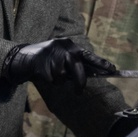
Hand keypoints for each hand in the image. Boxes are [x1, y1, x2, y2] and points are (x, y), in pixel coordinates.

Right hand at [2, 38, 116, 93]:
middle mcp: (63, 47)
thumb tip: (94, 74)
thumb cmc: (48, 59)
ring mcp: (52, 54)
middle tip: (79, 91)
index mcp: (70, 45)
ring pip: (63, 77)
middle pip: (77, 69)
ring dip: (59, 80)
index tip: (113, 69)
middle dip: (79, 82)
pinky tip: (44, 73)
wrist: (24, 56)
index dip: (101, 63)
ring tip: (51, 72)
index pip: (89, 55)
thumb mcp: (62, 55)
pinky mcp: (42, 63)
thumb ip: (76, 64)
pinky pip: (52, 80)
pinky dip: (49, 80)